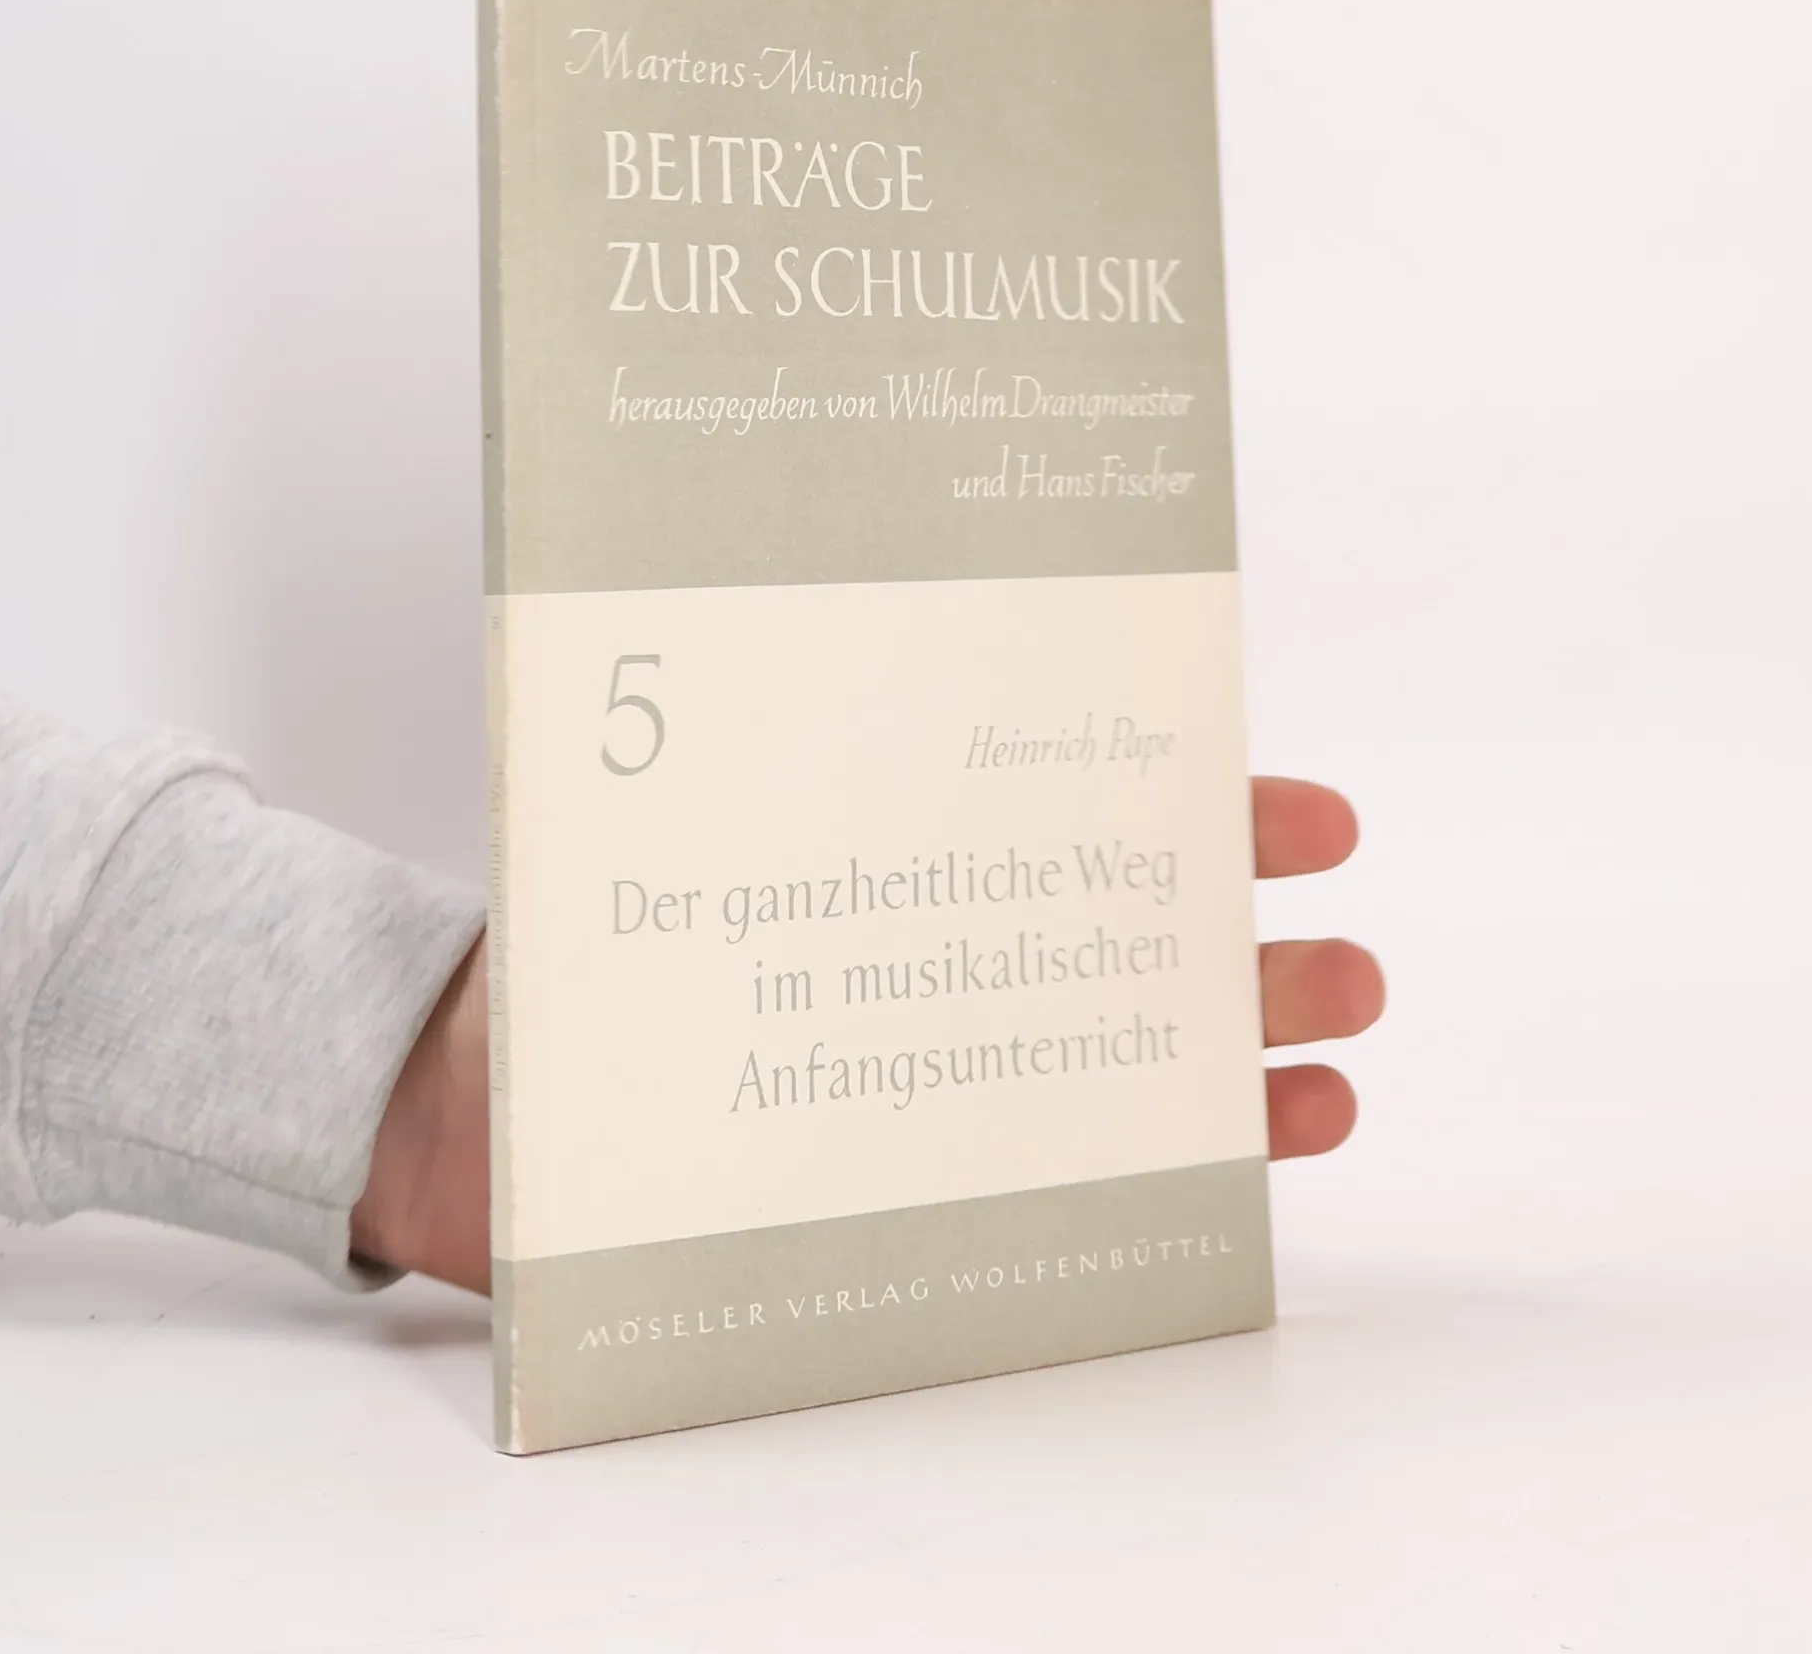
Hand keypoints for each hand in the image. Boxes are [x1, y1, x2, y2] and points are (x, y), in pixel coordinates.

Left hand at [353, 777, 1381, 1292]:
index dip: (1189, 814)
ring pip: (1121, 1064)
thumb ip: (662, 760)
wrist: (470, 1126)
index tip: (1299, 817)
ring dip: (1241, 1055)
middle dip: (1239, 945)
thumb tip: (654, 621)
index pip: (1062, 820)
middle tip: (1341, 955)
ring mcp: (936, 1081)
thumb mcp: (617, 851)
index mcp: (890, 860)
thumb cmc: (552, 972)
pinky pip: (1067, 1189)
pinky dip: (1169, 1180)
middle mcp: (931, 960)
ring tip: (1337, 1045)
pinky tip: (1249, 1179)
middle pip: (1115, 942)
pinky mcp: (913, 1190)